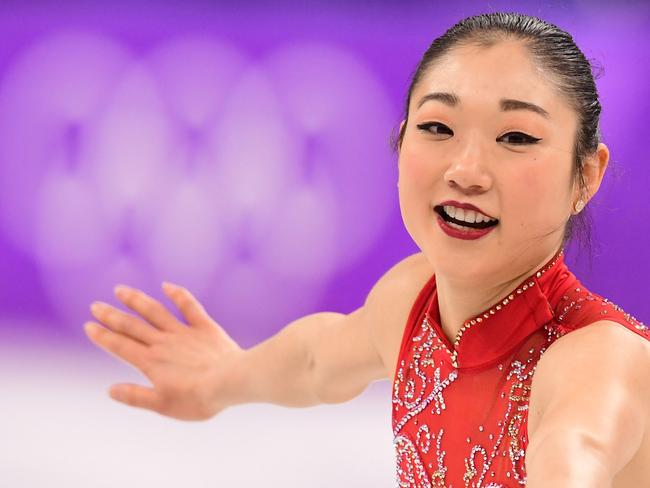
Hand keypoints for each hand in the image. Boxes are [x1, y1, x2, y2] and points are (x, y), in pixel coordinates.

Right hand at [84, 282, 242, 420]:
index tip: (89, 326)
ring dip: (136, 299)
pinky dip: (177, 294)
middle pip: (132, 325)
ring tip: (120, 289)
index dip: (103, 336)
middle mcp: (163, 343)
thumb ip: (136, 397)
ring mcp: (183, 332)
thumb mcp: (163, 406)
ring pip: (155, 311)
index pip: (120, 346)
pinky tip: (166, 285)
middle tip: (96, 305)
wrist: (231, 381)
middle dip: (111, 316)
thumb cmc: (198, 399)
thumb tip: (110, 390)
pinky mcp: (204, 326)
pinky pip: (189, 306)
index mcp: (151, 362)